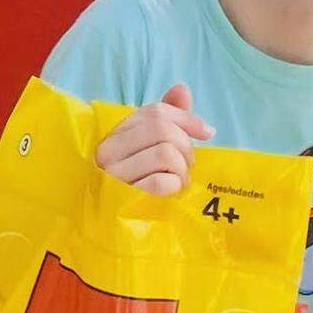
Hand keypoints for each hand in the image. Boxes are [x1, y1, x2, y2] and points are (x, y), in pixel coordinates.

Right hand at [95, 84, 214, 196]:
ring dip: (182, 170)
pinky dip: (173, 186)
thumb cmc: (132, 183)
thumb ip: (164, 118)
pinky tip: (170, 192)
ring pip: (165, 154)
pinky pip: (160, 182)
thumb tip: (182, 90)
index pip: (156, 111)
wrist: (105, 223)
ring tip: (178, 180)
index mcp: (115, 134)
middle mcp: (109, 151)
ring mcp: (113, 176)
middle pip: (163, 130)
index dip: (187, 119)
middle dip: (186, 148)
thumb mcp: (145, 148)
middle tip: (186, 166)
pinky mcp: (122, 198)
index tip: (207, 133)